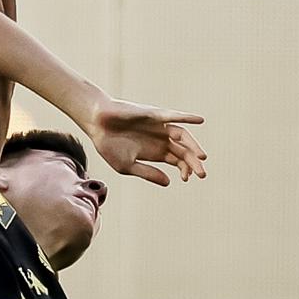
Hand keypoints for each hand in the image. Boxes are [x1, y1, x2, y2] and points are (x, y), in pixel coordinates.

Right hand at [86, 96, 207, 185]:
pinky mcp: (154, 115)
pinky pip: (174, 116)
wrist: (96, 124)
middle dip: (193, 163)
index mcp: (155, 152)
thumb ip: (148, 173)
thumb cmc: (108, 144)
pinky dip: (187, 118)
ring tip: (202, 158)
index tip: (187, 179)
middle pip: (183, 151)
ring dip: (193, 146)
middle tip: (202, 174)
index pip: (177, 161)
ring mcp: (158, 127)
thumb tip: (169, 182)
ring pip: (182, 136)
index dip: (185, 170)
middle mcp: (160, 139)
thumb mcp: (127, 166)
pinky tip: (199, 120)